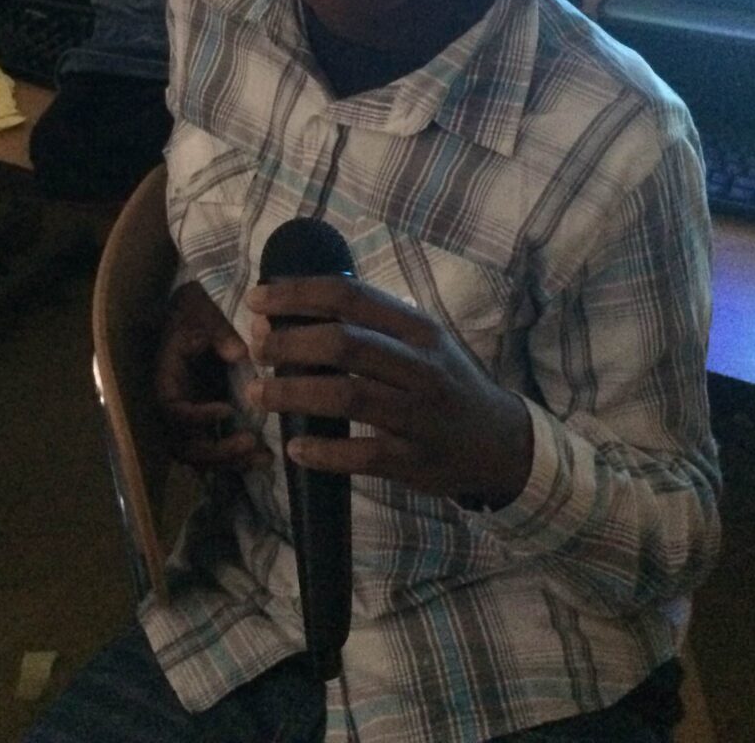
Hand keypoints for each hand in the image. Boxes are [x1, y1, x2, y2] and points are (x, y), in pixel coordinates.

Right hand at [155, 281, 269, 472]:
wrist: (191, 315)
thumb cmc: (194, 314)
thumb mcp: (203, 314)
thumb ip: (219, 333)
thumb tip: (239, 354)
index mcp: (166, 381)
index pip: (173, 410)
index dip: (197, 416)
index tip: (227, 410)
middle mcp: (174, 407)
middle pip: (186, 445)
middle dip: (218, 451)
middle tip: (250, 443)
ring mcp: (190, 418)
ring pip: (201, 456)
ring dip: (231, 462)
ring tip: (264, 459)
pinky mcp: (206, 423)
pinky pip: (215, 449)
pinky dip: (236, 459)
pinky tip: (265, 458)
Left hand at [244, 276, 532, 508]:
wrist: (499, 441)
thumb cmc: (444, 380)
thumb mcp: (419, 341)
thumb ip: (367, 324)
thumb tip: (287, 310)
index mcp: (418, 328)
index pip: (350, 297)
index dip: (298, 295)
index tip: (257, 300)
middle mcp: (422, 366)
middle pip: (344, 344)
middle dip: (289, 343)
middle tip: (255, 348)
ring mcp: (420, 415)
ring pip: (347, 397)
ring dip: (293, 394)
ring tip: (256, 394)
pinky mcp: (416, 460)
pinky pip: (362, 456)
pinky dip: (324, 452)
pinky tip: (295, 448)